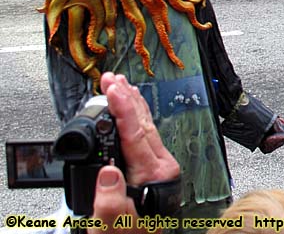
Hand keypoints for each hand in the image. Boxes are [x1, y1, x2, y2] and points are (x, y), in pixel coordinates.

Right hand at [88, 73, 179, 233]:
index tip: (111, 88)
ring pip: (145, 126)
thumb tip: (108, 173)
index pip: (136, 133)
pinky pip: (144, 135)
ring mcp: (160, 166)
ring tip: (120, 85)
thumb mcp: (113, 226)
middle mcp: (161, 166)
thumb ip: (110, 202)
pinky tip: (130, 111)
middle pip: (142, 123)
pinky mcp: (154, 169)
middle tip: (111, 78)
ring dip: (131, 103)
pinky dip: (134, 118)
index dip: (122, 108)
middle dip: (126, 97)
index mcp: (153, 174)